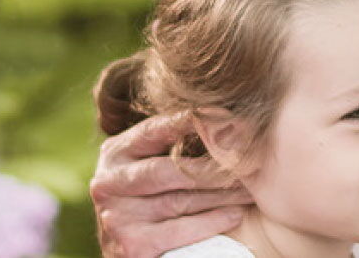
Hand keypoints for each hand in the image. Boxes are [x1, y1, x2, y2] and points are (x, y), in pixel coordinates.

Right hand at [90, 113, 252, 257]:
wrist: (129, 252)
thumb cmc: (148, 202)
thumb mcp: (146, 167)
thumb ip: (167, 145)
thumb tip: (216, 115)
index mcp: (114, 153)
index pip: (153, 131)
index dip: (188, 121)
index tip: (223, 114)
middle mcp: (108, 182)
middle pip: (168, 169)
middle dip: (212, 166)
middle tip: (247, 160)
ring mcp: (116, 216)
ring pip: (179, 200)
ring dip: (221, 195)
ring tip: (250, 189)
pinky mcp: (131, 245)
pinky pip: (180, 230)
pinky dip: (212, 221)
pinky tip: (235, 214)